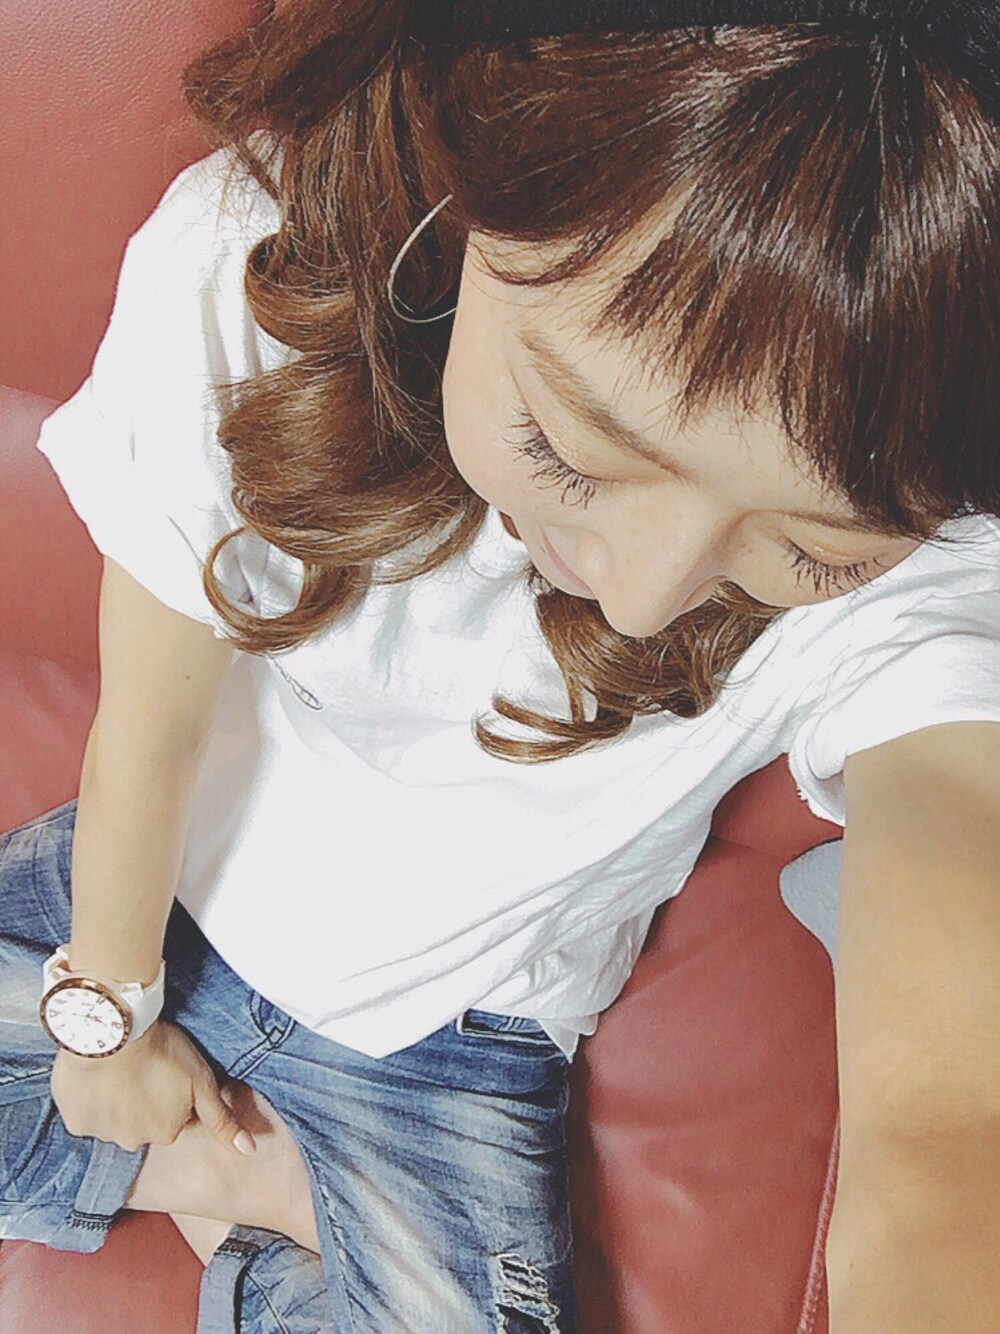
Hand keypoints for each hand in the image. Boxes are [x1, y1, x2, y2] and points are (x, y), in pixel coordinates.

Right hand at [50, 1018, 256, 1154]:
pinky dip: (90, 1098)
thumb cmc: (163, 1051)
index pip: (170, 1118)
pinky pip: (85, 1113)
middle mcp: (134, 1141)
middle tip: (142, 1069)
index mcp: (166, 1132)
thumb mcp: (202, 1082)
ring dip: (115, 1099)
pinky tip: (98, 1076)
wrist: (115, 1031)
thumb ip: (222, 1120)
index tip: (165, 1071)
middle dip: (142, 1101)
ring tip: (120, 1067)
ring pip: (112, 1119)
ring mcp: (103, 1134)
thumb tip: (248, 1150)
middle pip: (140, 1122)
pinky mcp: (77, 1121)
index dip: (168, 1092)